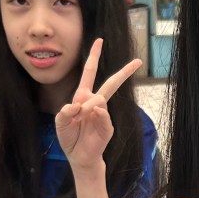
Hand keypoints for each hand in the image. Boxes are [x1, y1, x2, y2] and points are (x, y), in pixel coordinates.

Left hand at [55, 38, 140, 172]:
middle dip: (124, 72)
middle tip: (138, 61)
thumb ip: (65, 112)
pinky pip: (103, 115)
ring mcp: (103, 114)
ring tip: (79, 117)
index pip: (89, 73)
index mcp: (82, 97)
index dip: (94, 57)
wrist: (78, 156)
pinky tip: (89, 116)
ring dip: (87, 106)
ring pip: (100, 99)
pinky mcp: (107, 126)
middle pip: (111, 83)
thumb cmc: (69, 137)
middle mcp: (95, 102)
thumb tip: (80, 104)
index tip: (100, 40)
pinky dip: (95, 114)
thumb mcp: (60, 122)